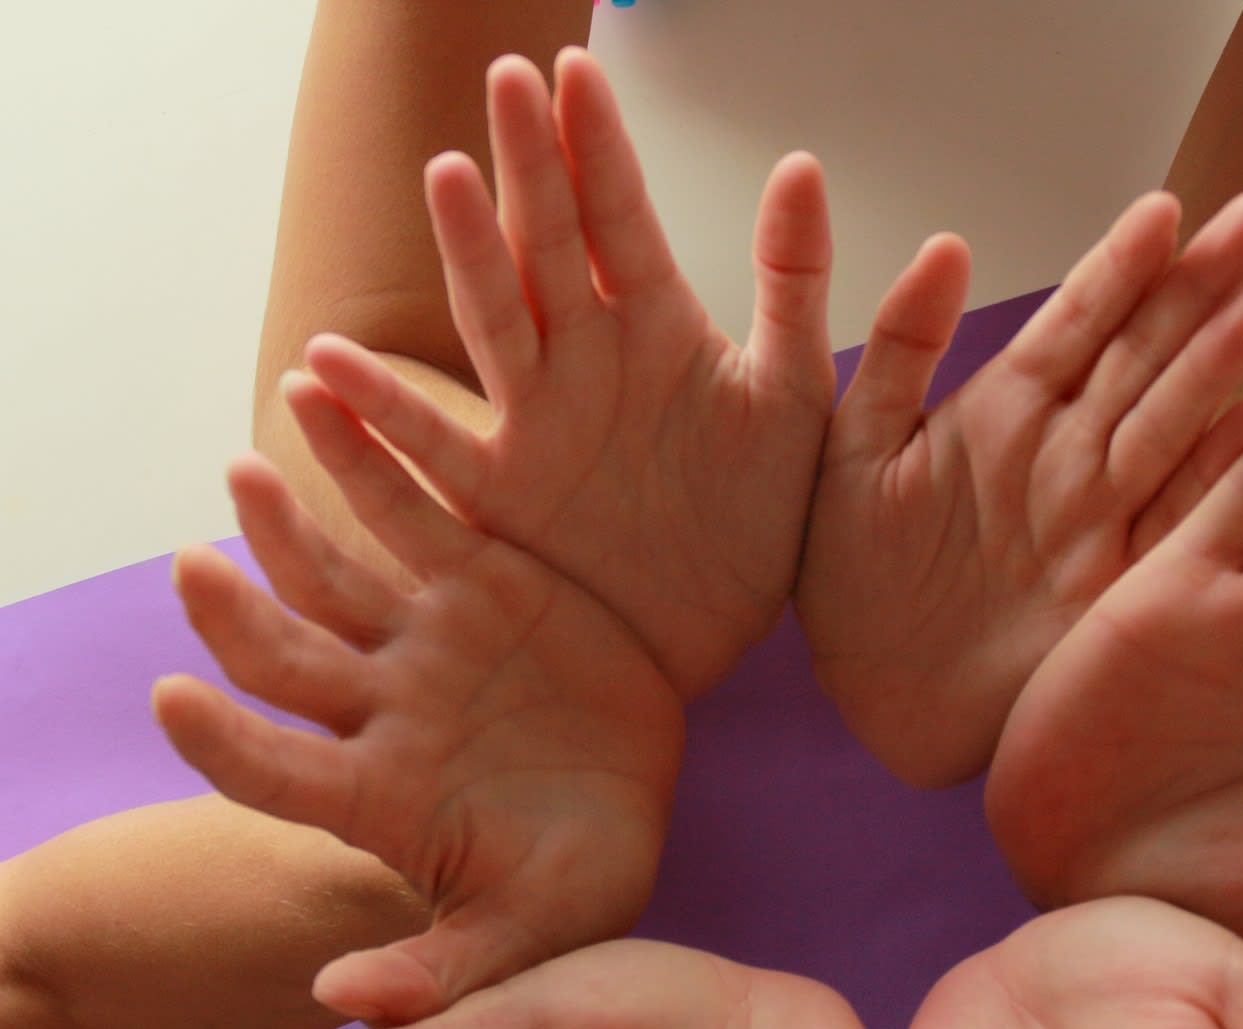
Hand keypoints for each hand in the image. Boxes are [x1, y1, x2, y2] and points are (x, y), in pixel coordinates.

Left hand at [154, 374, 682, 1023]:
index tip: (172, 702)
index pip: (276, 772)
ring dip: (281, 524)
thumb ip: (440, 974)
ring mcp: (423, 637)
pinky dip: (377, 456)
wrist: (641, 795)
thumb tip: (340, 1004)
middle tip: (193, 567)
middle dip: (236, 617)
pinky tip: (333, 391)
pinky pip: (420, 509)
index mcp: (376, 794)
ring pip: (332, 573)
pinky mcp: (479, 577)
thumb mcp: (525, 940)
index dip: (224, 747)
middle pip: (284, 658)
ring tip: (243, 468)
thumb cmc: (578, 883)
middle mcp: (380, 707)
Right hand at [300, 49, 833, 699]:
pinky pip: (434, 450)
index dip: (598, 148)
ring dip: (467, 254)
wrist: (724, 626)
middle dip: (530, 165)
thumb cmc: (764, 516)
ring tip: (445, 178)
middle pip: (546, 246)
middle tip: (507, 79)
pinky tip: (321, 370)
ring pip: (494, 321)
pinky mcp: (502, 495)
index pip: (620, 217)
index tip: (574, 68)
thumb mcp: (792, 396)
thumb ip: (792, 287)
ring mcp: (536, 421)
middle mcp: (585, 359)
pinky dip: (378, 414)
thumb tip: (800, 165)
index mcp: (657, 328)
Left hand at [797, 189, 1242, 785]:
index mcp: (1004, 410)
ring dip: (1222, 364)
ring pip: (1174, 422)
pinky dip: (1223, 476)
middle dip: (1200, 284)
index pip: (1076, 318)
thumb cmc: (849, 577)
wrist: (874, 697)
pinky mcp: (1124, 585)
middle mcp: (1069, 453)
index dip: (1119, 264)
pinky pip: (1182, 521)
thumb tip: (949, 245)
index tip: (1166, 208)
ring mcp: (1104, 517)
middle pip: (1145, 352)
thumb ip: (899, 352)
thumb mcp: (851, 453)